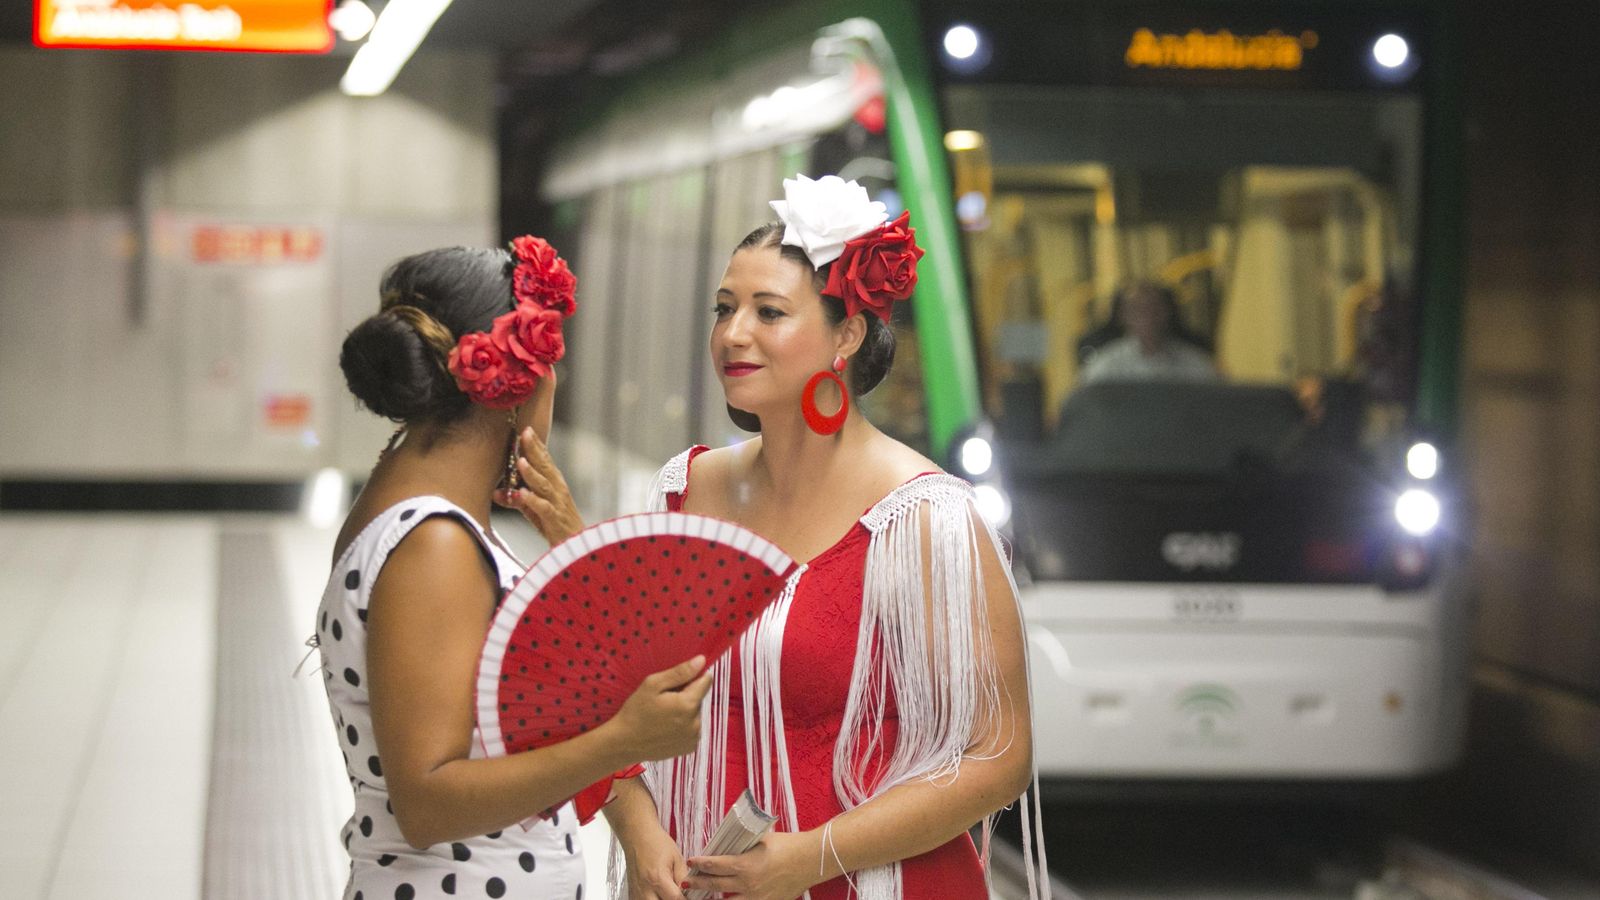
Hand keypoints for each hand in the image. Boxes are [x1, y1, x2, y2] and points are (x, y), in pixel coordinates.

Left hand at [495, 427, 583, 544]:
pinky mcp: (555, 520)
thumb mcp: (534, 510)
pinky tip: (522, 494)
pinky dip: (532, 500)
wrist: (577, 547)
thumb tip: (496, 492)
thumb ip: (516, 500)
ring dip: (531, 473)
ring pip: (544, 485)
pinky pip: (543, 508)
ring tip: (519, 461)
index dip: (536, 445)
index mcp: (554, 484)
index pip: (545, 460)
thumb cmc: (555, 525)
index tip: (527, 429)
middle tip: (525, 433)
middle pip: (545, 466)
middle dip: (534, 450)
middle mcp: (558, 490)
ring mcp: (557, 504)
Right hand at [606, 655, 712, 763]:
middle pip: (699, 698)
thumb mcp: (652, 685)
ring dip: (685, 711)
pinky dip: (683, 725)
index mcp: (688, 705)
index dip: (692, 677)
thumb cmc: (636, 712)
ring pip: (696, 714)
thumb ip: (680, 672)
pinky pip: (693, 728)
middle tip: (664, 700)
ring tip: (663, 715)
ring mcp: (694, 738)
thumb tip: (702, 661)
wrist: (624, 743)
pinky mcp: (690, 747)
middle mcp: (696, 723)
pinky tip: (666, 727)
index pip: (705, 681)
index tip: (677, 682)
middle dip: (686, 695)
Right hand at [620, 819, 689, 899]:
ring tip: (668, 893)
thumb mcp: (676, 858)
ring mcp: (637, 893)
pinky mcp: (632, 893)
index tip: (690, 896)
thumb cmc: (656, 843)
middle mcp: (645, 889)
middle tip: (678, 895)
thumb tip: (688, 892)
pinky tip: (659, 894)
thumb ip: (683, 877)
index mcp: (658, 879)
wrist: (638, 835)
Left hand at [685, 830, 818, 899]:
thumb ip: (743, 845)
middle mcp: (748, 884)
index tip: (691, 862)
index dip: (701, 864)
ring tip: (700, 898)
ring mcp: (757, 898)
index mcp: (745, 865)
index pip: (715, 865)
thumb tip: (728, 844)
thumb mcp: (761, 839)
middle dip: (698, 884)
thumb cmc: (788, 845)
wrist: (811, 860)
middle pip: (715, 886)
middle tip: (686, 883)